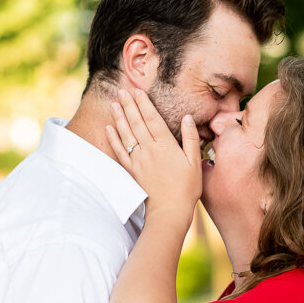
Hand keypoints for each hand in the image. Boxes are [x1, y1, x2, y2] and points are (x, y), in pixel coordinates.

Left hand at [106, 88, 201, 220]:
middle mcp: (149, 149)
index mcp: (166, 145)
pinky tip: (109, 128)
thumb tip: (187, 117)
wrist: (169, 211)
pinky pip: (120, 151)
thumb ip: (190, 138)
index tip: (138, 91)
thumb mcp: (194, 162)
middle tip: (122, 91)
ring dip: (119, 117)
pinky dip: (113, 139)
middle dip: (129, 105)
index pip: (152, 119)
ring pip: (126, 134)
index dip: (144, 104)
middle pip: (136, 122)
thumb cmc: (186, 188)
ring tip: (114, 103)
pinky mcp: (132, 170)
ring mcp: (138, 160)